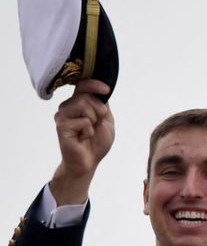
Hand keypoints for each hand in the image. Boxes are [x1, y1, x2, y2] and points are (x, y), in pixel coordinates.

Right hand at [50, 79, 114, 204]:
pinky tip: (82, 138)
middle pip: (87, 96)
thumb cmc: (96, 142)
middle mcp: (67, 106)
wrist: (89, 161)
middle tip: (96, 125)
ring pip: (83, 105)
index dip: (94, 84)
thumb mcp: (106, 121)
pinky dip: (89, 132)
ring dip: (94, 121)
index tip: (107, 89)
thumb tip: (101, 89)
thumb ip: (102, 104)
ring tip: (88, 132)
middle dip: (99, 111)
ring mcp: (62, 115)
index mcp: (77, 103)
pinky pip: (83, 121)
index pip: (83, 86)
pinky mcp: (61, 125)